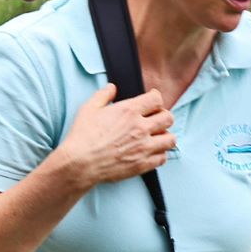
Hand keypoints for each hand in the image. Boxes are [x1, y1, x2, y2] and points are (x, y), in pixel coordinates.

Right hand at [48, 83, 175, 189]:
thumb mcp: (89, 108)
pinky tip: (151, 152)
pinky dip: (160, 154)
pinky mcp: (142, 164)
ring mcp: (144, 147)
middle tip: (156, 120)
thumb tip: (112, 88)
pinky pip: (163, 158)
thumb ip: (103, 95)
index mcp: (129, 111)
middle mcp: (140, 127)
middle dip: (163, 116)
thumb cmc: (82, 136)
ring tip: (156, 137)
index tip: (152, 101)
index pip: (156, 99)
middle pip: (168, 118)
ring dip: (165, 136)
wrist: (80, 163)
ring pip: (170, 139)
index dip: (155, 98)